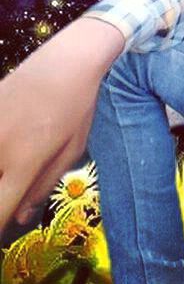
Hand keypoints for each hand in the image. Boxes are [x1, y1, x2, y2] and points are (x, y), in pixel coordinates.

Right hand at [0, 17, 124, 237]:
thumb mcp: (71, 149)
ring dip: (1, 168)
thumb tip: (19, 218)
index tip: (5, 224)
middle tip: (15, 185)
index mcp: (24, 163)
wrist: (67, 59)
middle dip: (0, 194)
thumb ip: (42, 187)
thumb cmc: (76, 105)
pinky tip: (14, 133)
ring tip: (17, 157)